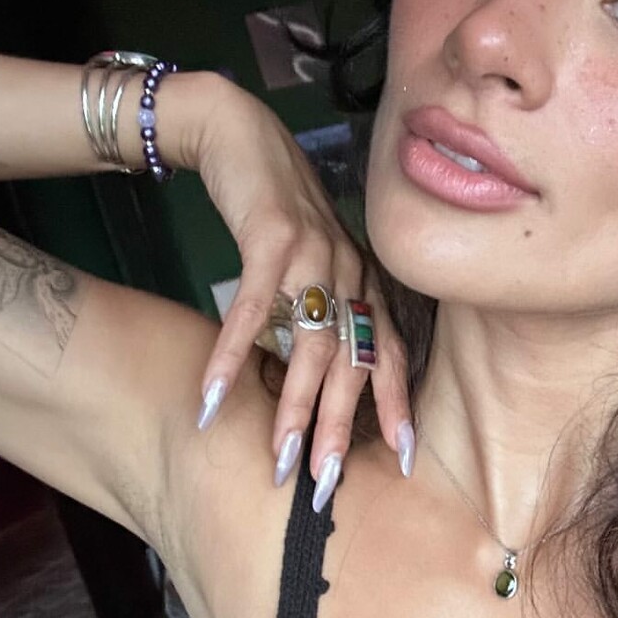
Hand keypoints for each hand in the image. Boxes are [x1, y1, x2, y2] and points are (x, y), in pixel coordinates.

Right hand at [188, 78, 412, 488]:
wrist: (243, 134)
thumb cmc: (276, 207)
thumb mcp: (311, 260)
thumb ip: (320, 308)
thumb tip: (313, 373)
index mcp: (363, 279)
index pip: (389, 352)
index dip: (397, 403)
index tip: (402, 456)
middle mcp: (351, 269)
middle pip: (352, 362)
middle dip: (338, 427)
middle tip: (324, 484)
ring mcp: (315, 253)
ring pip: (309, 345)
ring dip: (291, 407)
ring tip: (277, 458)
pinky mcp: (271, 238)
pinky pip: (252, 310)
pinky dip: (233, 355)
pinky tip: (214, 396)